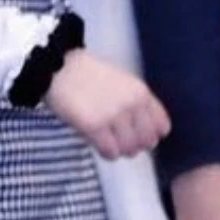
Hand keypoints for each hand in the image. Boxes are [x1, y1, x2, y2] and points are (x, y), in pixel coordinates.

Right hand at [44, 49, 170, 158]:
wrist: (57, 67)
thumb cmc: (88, 75)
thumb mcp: (123, 83)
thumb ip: (137, 104)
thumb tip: (146, 132)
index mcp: (141, 93)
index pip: (162, 126)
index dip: (151, 135)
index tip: (139, 135)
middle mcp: (132, 105)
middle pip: (147, 142)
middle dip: (135, 145)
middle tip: (121, 142)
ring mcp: (114, 116)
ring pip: (129, 149)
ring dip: (120, 150)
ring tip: (109, 142)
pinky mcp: (94, 126)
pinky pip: (110, 152)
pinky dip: (106, 153)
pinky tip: (98, 144)